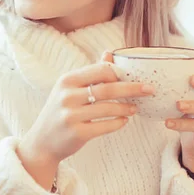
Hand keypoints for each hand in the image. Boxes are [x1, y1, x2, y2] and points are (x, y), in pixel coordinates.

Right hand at [17, 55, 154, 189]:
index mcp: (67, 80)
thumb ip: (90, 72)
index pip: (100, 70)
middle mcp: (67, 96)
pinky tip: (124, 120)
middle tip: (150, 89)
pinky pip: (105, 126)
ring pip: (109, 108)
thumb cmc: (60, 111)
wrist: (42, 141)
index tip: (135, 76)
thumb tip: (109, 53)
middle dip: (132, 88)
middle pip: (108, 88)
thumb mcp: (69, 88)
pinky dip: (118, 123)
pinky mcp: (77, 133)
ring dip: (127, 107)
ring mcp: (71, 115)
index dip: (119, 73)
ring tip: (136, 108)